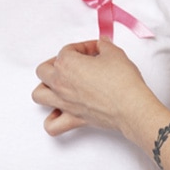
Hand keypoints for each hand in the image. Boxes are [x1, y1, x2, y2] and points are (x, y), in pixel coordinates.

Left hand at [32, 39, 158, 136]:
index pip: (68, 50)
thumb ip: (105, 46)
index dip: (84, 47)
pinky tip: (60, 113)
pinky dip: (52, 119)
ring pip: (39, 95)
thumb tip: (103, 44)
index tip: (95, 49)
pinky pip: (52, 125)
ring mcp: (64, 102)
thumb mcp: (116, 54)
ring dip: (45, 88)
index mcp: (67, 64)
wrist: (130, 105)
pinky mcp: (73, 119)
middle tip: (73, 62)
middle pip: (44, 70)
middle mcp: (60, 83)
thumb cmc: (122, 81)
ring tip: (58, 85)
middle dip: (56, 63)